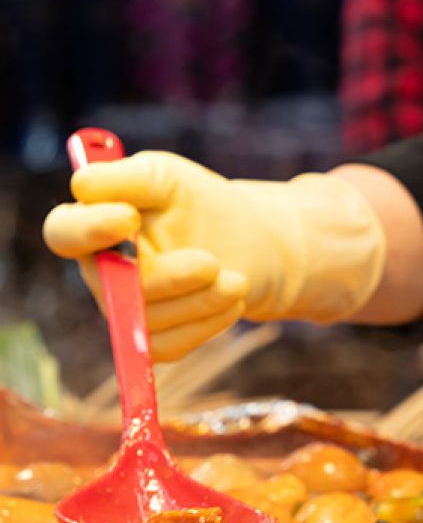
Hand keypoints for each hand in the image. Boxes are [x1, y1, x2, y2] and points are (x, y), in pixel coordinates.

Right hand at [43, 152, 384, 359]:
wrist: (255, 244)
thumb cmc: (213, 207)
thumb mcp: (176, 178)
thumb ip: (133, 176)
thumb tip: (87, 183)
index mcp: (99, 231)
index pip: (66, 234)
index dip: (87, 231)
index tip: (127, 221)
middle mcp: (108, 278)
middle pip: (113, 291)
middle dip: (166, 281)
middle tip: (213, 263)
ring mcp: (137, 315)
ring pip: (150, 324)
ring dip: (198, 305)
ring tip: (235, 278)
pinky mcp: (168, 340)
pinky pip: (177, 346)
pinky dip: (210, 324)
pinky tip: (233, 300)